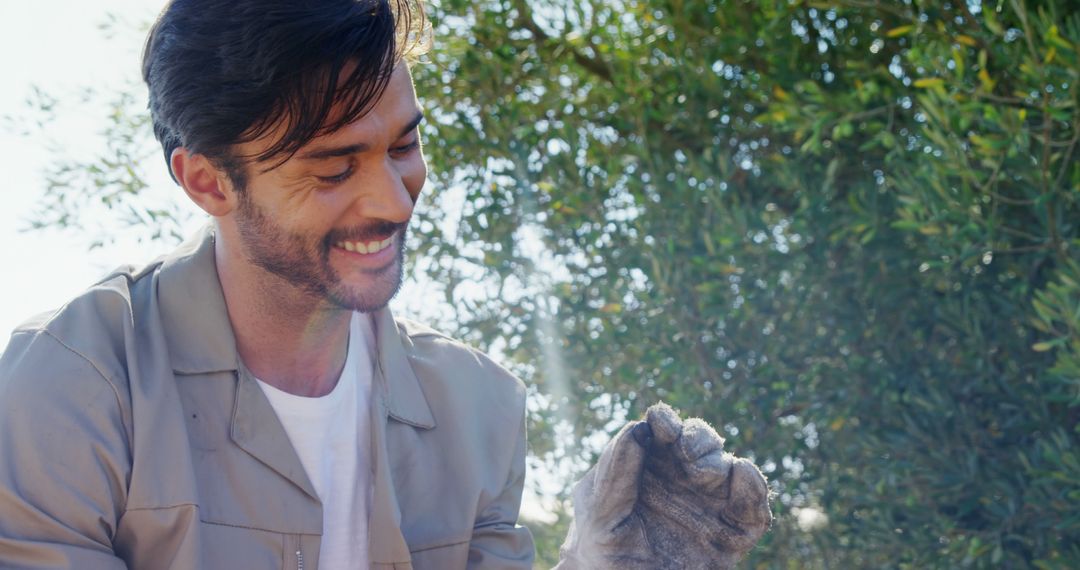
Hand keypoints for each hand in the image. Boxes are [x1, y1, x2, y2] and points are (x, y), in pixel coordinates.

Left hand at [555, 403, 770, 568]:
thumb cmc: (602, 552)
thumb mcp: (599, 516)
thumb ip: (614, 475)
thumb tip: (637, 428)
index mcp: (646, 466)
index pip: (661, 431)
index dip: (664, 421)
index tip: (662, 425)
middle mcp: (681, 479)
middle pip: (699, 441)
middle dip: (696, 438)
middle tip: (686, 453)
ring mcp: (709, 504)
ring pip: (727, 466)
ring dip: (717, 461)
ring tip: (703, 472)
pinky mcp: (734, 535)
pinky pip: (754, 508)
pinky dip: (754, 487)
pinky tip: (742, 474)